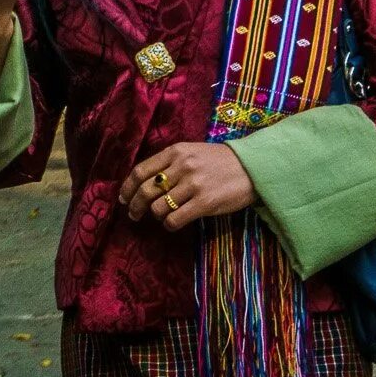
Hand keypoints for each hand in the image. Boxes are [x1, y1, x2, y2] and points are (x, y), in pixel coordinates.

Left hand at [119, 141, 256, 232]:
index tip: (123, 199)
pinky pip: (174, 219)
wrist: (252, 168)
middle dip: (135, 207)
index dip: (127, 188)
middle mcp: (182, 166)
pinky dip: (169, 225)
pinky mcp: (204, 202)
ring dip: (156, 216)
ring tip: (163, 216)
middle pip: (145, 191)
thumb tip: (145, 184)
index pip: (141, 171)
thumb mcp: (193, 152)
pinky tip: (174, 223)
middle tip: (134, 215)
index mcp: (176, 151)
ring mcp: (193, 184)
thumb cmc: (221, 162)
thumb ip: (170, 163)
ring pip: (158, 208)